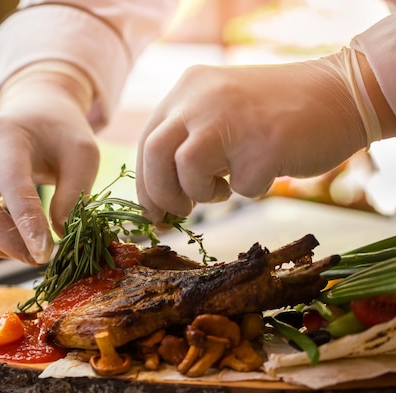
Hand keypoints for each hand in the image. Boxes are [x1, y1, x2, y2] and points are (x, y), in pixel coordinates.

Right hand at [0, 68, 98, 264]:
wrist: (32, 113)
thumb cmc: (60, 133)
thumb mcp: (82, 152)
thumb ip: (75, 191)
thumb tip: (60, 233)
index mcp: (6, 138)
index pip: (11, 185)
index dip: (26, 223)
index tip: (45, 253)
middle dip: (5, 241)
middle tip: (38, 259)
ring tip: (29, 252)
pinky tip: (14, 242)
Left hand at [136, 48, 375, 225]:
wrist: (340, 94)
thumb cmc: (274, 113)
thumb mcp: (219, 109)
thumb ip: (188, 138)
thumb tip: (157, 200)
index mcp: (188, 88)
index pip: (148, 142)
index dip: (146, 182)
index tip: (153, 211)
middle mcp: (203, 98)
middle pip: (156, 154)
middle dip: (160, 193)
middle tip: (179, 210)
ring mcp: (233, 119)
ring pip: (187, 170)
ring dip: (201, 192)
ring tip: (225, 187)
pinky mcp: (264, 145)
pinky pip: (241, 188)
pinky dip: (251, 189)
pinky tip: (267, 169)